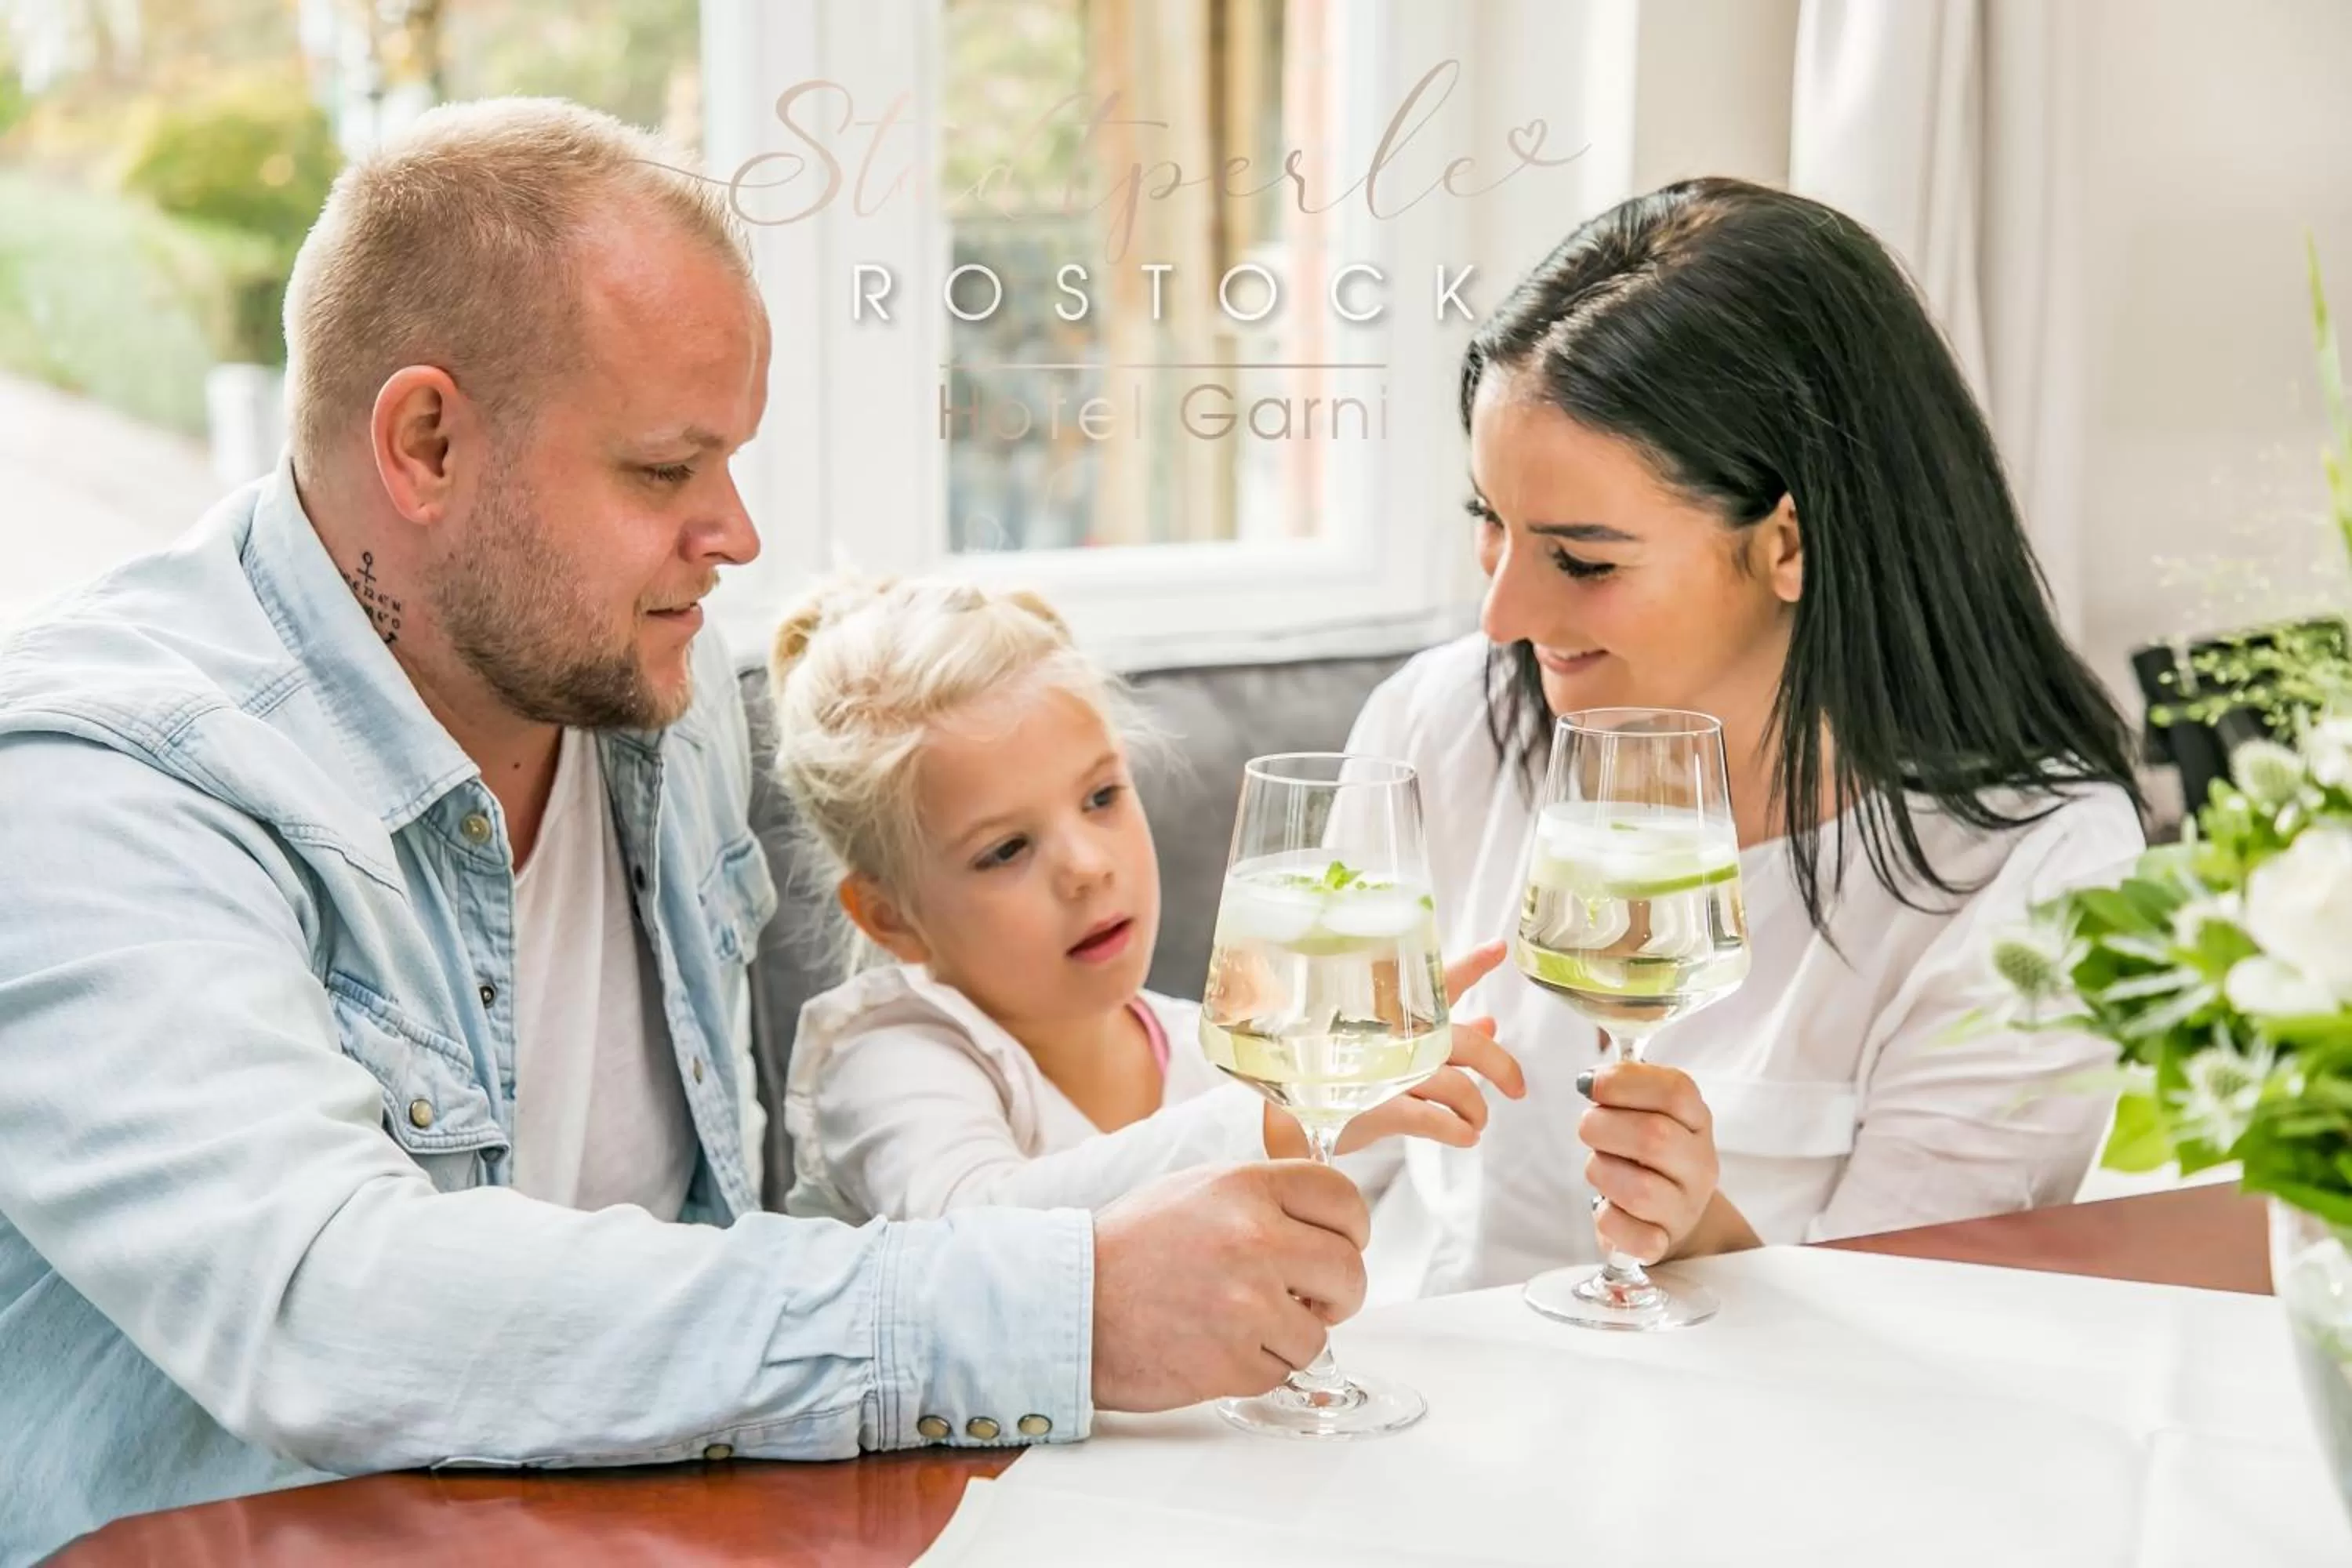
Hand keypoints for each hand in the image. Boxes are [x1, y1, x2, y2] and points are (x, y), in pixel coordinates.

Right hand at [1091, 1161, 1370, 1411]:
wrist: (1069, 1305)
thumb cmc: (1128, 1248)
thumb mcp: (1197, 1190)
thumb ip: (1263, 1197)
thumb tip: (1325, 1219)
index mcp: (1245, 1187)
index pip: (1342, 1197)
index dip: (1352, 1226)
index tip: (1344, 1243)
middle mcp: (1254, 1239)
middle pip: (1349, 1270)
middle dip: (1338, 1290)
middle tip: (1313, 1297)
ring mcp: (1247, 1304)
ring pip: (1320, 1332)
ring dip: (1293, 1334)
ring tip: (1245, 1322)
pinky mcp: (1233, 1362)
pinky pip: (1282, 1370)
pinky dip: (1259, 1365)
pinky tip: (1218, 1345)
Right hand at [1259, 941, 1528, 1156]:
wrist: (1288, 1121)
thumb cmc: (1338, 1077)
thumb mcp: (1388, 1049)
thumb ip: (1439, 1035)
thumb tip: (1489, 1025)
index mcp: (1388, 1012)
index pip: (1435, 981)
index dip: (1470, 964)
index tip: (1499, 949)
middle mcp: (1388, 1035)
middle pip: (1464, 1042)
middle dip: (1501, 1066)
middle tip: (1519, 1088)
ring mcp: (1383, 1070)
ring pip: (1456, 1084)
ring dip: (1476, 1107)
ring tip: (1478, 1122)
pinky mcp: (1375, 1106)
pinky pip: (1433, 1119)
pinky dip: (1456, 1129)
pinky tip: (1466, 1136)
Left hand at [1577, 1061, 1757, 1263]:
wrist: (1670, 1214)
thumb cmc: (1647, 1153)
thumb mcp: (1646, 1110)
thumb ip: (1625, 1086)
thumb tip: (1593, 1080)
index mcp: (1696, 1120)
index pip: (1676, 1091)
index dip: (1625, 1083)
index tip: (1590, 1084)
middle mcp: (1700, 1164)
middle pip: (1655, 1137)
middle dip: (1603, 1127)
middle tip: (1588, 1128)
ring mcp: (1686, 1208)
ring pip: (1640, 1189)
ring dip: (1602, 1172)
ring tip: (1601, 1168)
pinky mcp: (1663, 1243)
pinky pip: (1635, 1236)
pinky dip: (1609, 1219)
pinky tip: (1606, 1206)